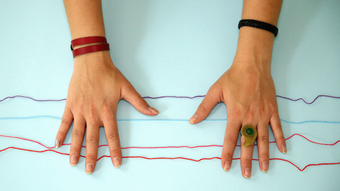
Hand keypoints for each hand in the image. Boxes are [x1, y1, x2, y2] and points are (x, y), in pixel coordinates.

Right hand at [55, 51, 157, 173]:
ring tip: (73, 163)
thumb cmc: (109, 75)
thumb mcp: (127, 88)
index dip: (114, 150)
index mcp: (107, 112)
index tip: (116, 163)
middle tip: (89, 170)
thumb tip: (154, 112)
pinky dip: (60, 133)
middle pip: (92, 139)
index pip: (112, 136)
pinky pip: (64, 122)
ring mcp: (80, 110)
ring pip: (77, 134)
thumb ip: (139, 103)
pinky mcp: (70, 105)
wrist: (91, 62)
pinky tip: (57, 144)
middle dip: (91, 156)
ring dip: (75, 149)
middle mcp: (93, 114)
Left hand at [189, 57, 285, 177]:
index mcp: (235, 114)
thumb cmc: (233, 77)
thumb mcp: (215, 91)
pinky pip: (277, 127)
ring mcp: (263, 114)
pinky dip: (280, 139)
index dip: (227, 153)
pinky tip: (282, 150)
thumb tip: (192, 120)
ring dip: (264, 155)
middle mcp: (250, 117)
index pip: (230, 138)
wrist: (252, 65)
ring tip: (264, 168)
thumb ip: (204, 108)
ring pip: (263, 139)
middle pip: (248, 143)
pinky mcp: (272, 110)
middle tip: (246, 174)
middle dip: (246, 160)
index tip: (226, 165)